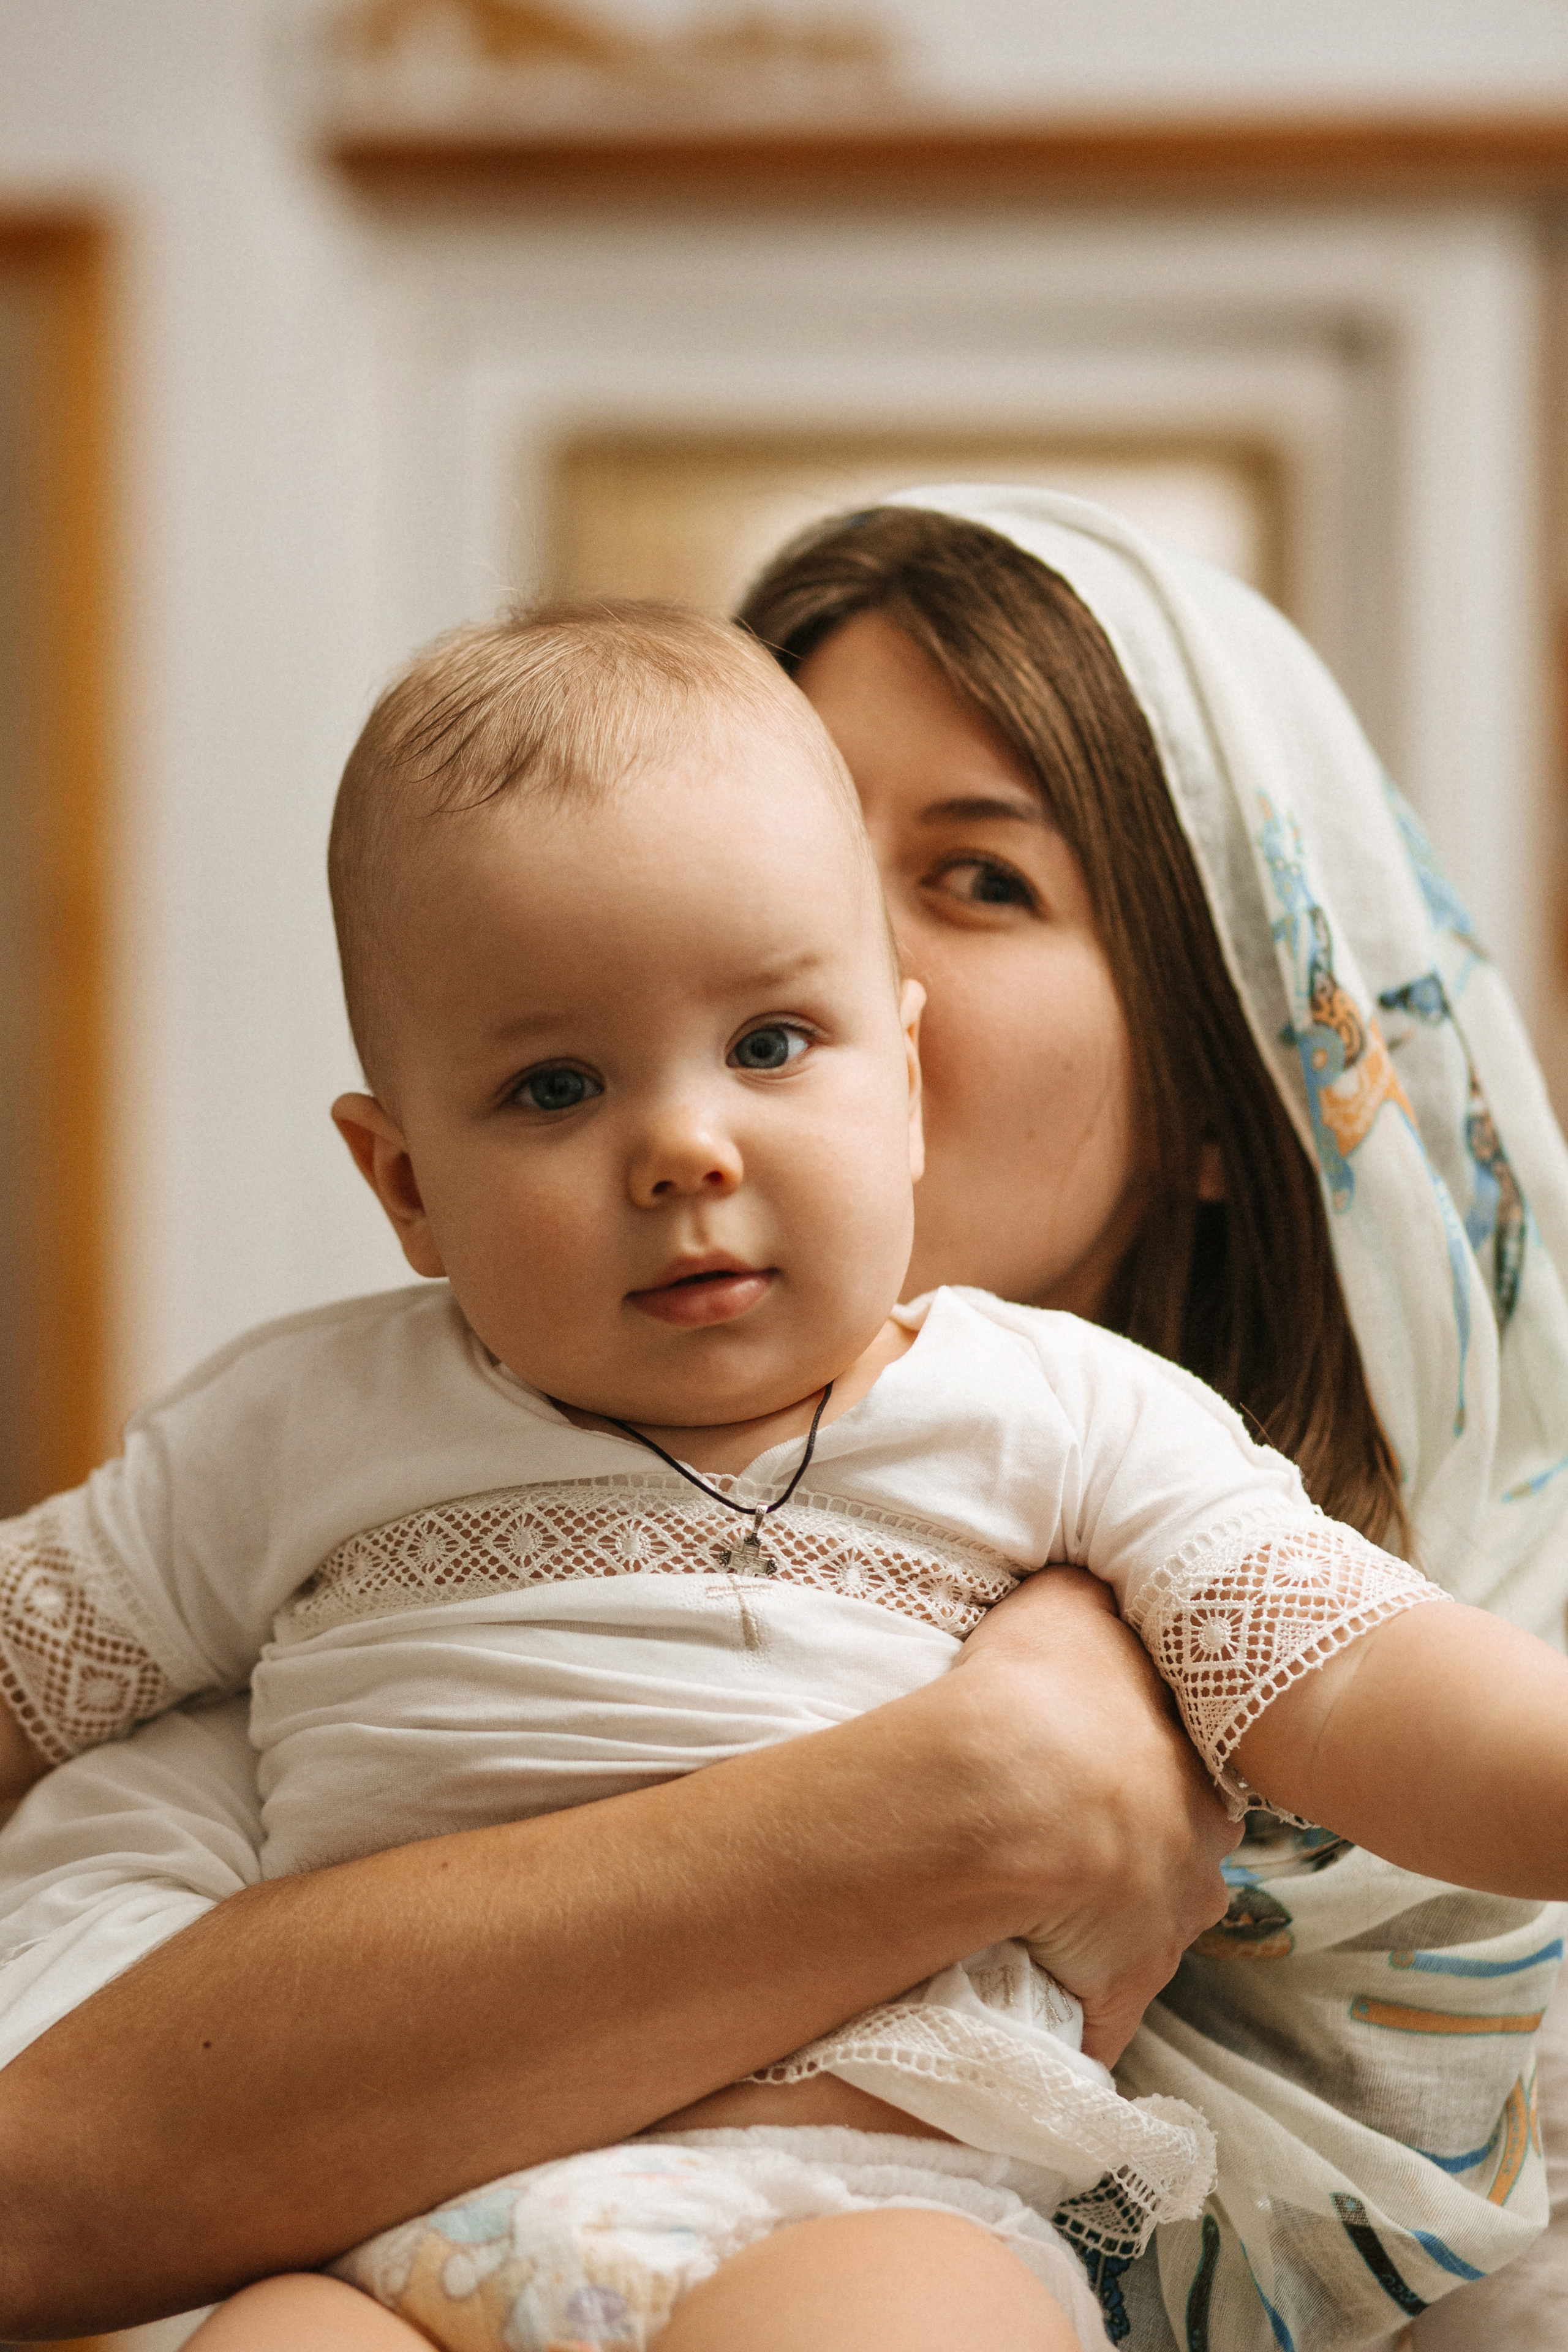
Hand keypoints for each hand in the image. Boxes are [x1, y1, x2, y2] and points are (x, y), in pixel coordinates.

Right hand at [953, 1568, 1237, 2061]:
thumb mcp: (1071, 1606)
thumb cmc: (1045, 1689)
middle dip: (1136, 1864)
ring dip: (1098, 1938)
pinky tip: (1028, 2001)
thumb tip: (1093, 1586)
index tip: (1104, 1781)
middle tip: (1068, 1848)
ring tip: (1031, 1917)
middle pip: (1174, 1869)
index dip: (1146, 1783)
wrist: (1016, 1792)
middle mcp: (1197, 1864)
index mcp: (1200, 1779)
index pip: (1188, 1788)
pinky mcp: (1110, 2004)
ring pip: (1137, 1942)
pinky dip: (1066, 2013)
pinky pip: (1092, 2019)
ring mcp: (1158, 1942)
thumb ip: (1092, 1604)